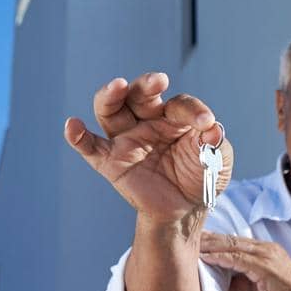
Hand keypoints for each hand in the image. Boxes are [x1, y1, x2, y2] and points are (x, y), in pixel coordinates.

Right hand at [63, 71, 232, 226]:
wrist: (187, 209)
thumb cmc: (201, 175)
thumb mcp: (219, 159)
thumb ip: (216, 142)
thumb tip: (212, 130)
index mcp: (174, 116)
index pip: (179, 104)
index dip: (193, 111)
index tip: (206, 124)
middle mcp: (147, 121)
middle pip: (139, 95)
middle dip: (147, 85)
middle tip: (158, 80)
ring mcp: (127, 139)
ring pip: (111, 111)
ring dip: (110, 96)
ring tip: (117, 86)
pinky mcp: (112, 161)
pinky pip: (90, 147)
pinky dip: (77, 136)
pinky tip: (72, 125)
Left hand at [199, 231, 290, 290]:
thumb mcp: (257, 286)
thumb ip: (240, 281)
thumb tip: (221, 283)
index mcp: (263, 250)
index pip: (235, 241)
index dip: (217, 239)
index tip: (199, 238)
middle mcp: (263, 248)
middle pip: (231, 239)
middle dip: (210, 238)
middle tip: (190, 235)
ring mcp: (264, 255)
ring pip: (232, 246)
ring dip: (211, 246)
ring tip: (193, 246)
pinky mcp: (264, 265)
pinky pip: (238, 259)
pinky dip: (221, 257)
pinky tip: (207, 257)